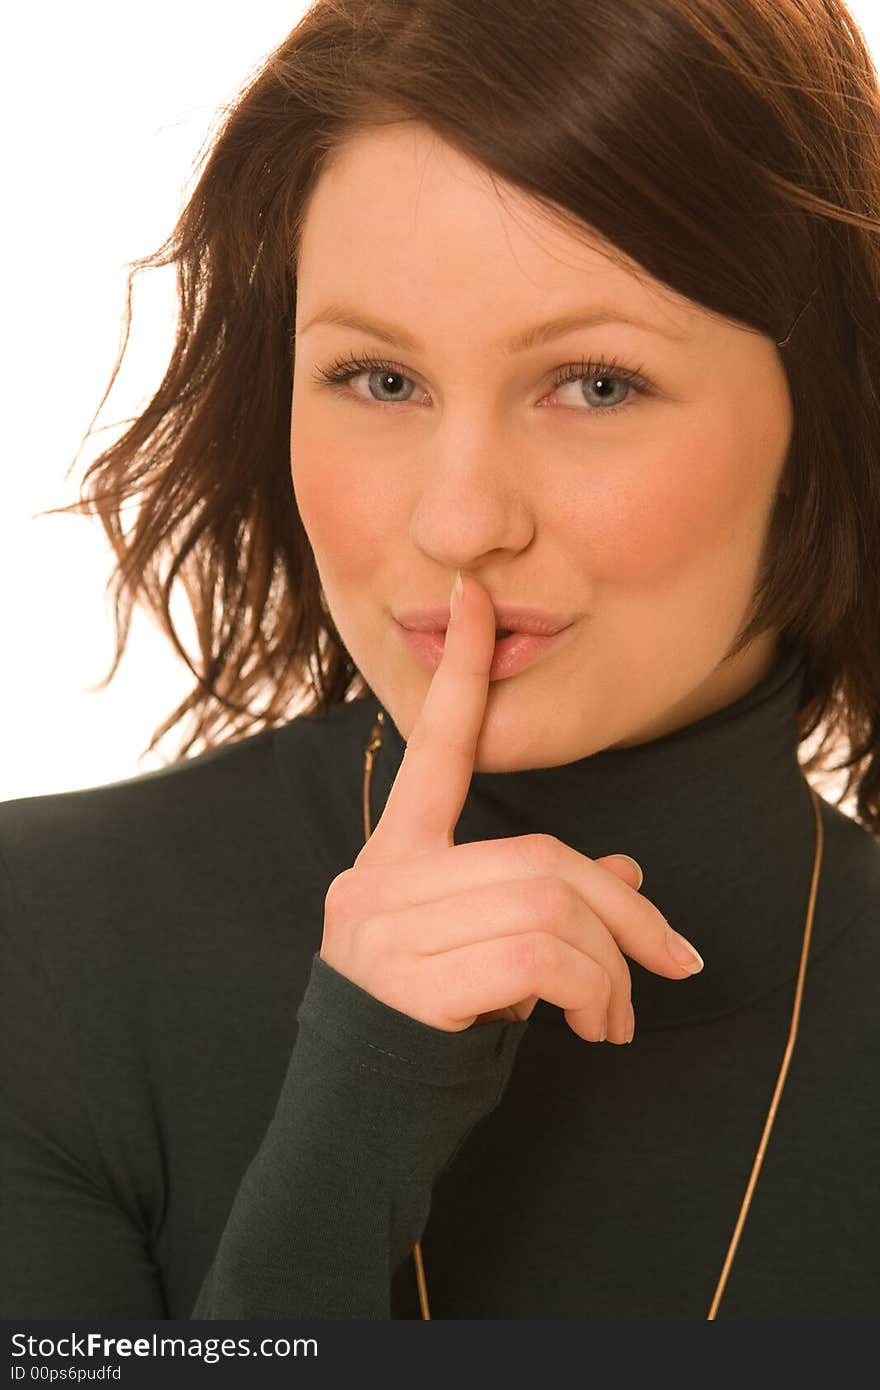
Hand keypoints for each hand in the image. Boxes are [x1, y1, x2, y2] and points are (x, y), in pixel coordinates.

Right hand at [320, 571, 702, 1043]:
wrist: (359, 1122)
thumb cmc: (429, 1025)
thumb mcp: (487, 953)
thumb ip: (542, 903)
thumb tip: (628, 879)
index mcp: (395, 855)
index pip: (434, 748)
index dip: (459, 671)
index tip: (473, 594)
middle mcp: (379, 877)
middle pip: (540, 858)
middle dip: (624, 915)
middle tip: (670, 964)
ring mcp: (384, 927)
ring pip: (548, 907)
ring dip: (613, 969)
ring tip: (618, 1018)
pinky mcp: (404, 982)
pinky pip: (539, 960)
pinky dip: (593, 993)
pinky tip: (594, 1028)